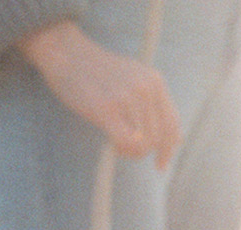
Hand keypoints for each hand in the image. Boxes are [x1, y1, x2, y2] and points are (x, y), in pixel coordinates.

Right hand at [19, 19, 180, 169]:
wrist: (67, 53)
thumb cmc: (97, 72)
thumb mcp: (132, 79)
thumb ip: (150, 103)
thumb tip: (169, 138)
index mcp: (155, 81)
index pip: (173, 124)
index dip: (169, 150)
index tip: (160, 165)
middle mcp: (145, 88)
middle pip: (159, 138)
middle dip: (144, 151)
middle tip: (127, 150)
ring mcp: (127, 97)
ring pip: (144, 143)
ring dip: (131, 152)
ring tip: (117, 143)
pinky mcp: (107, 108)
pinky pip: (127, 142)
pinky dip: (122, 149)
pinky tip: (113, 142)